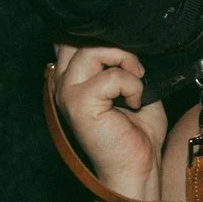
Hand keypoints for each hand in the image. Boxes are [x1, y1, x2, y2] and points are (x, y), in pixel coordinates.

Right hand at [50, 43, 169, 200]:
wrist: (138, 166)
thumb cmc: (137, 132)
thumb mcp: (131, 85)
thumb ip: (120, 60)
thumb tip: (127, 36)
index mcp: (71, 77)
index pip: (69, 36)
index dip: (98, 34)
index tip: (124, 52)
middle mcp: (63, 83)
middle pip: (76, 36)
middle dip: (112, 43)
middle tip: (133, 66)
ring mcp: (67, 94)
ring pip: (91, 50)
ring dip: (124, 61)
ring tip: (136, 82)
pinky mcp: (79, 105)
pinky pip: (110, 77)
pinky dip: (132, 85)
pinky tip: (136, 101)